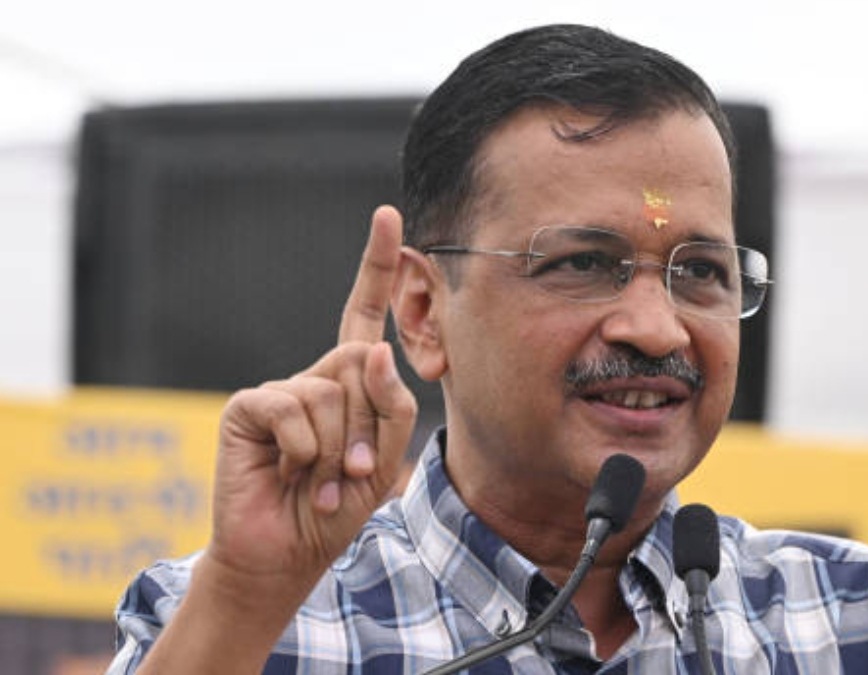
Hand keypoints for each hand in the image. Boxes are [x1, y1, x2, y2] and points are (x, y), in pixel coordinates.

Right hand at [205, 205, 415, 593]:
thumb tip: (370, 347)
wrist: (287, 552)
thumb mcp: (385, 459)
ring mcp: (281, 389)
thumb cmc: (337, 505)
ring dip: (338, 445)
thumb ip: (390, 405)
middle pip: (360, 361)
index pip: (366, 315)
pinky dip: (305, 449)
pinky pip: (292, 407)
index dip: (379, 265)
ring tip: (321, 477)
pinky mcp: (248, 406)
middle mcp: (315, 377)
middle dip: (367, 424)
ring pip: (332, 389)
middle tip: (351, 469)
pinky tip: (290, 471)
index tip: (389, 214)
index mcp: (350, 383)